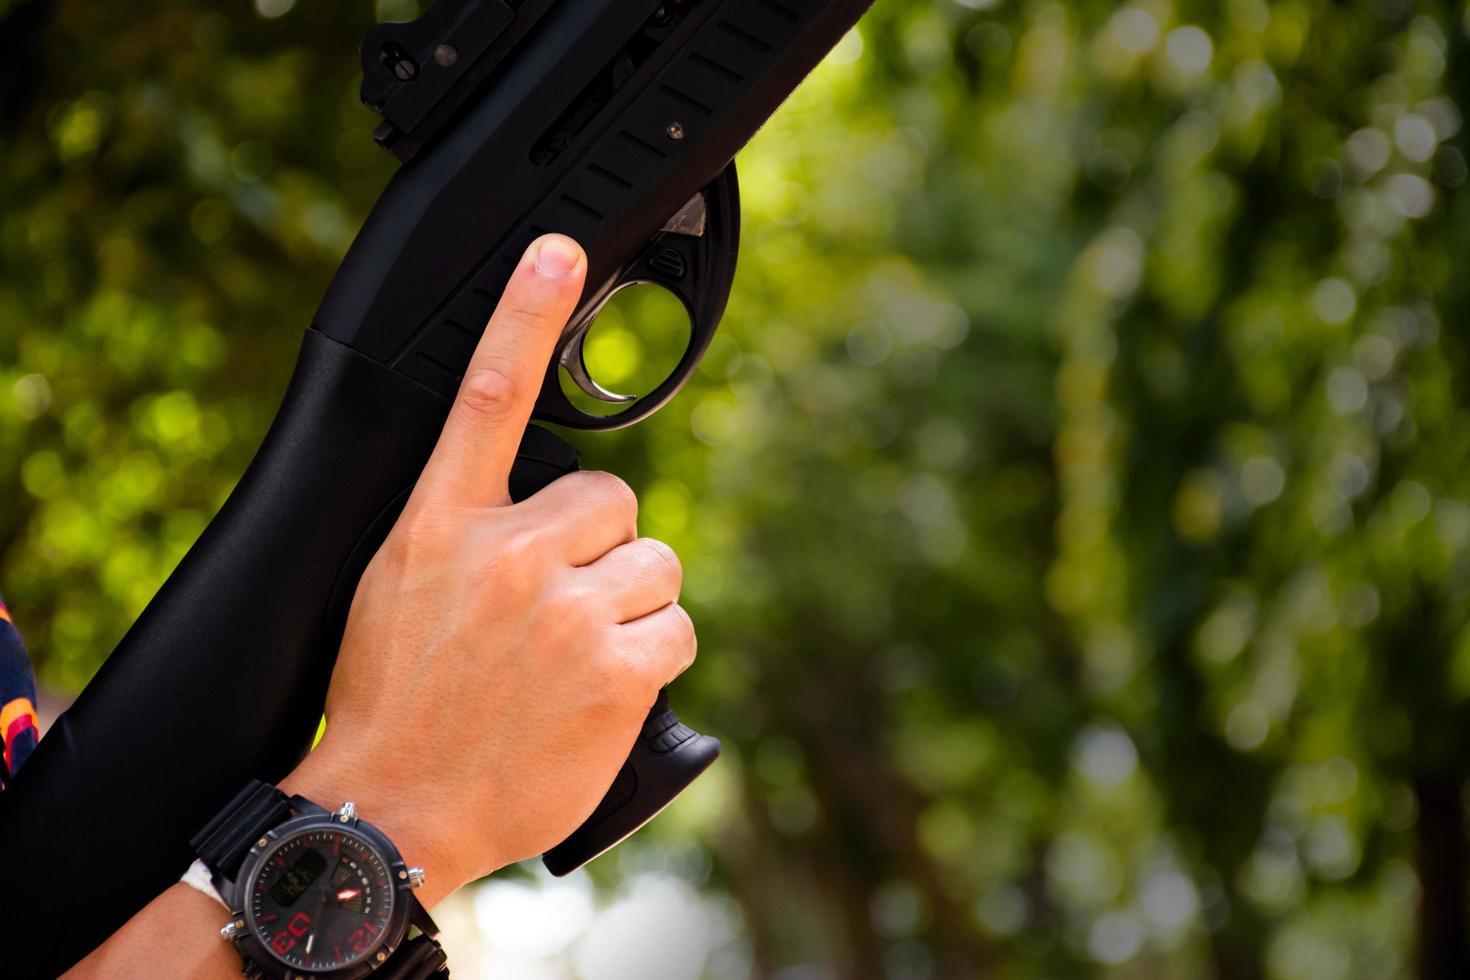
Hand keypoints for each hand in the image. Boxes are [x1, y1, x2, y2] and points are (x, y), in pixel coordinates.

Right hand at [280, 235, 696, 905]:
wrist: (393, 809)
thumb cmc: (392, 702)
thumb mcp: (396, 588)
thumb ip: (464, 529)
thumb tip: (533, 506)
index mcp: (441, 525)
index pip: (489, 398)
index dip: (525, 315)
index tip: (555, 252)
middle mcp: (507, 556)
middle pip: (615, 503)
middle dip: (601, 551)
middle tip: (559, 610)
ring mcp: (566, 611)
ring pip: (655, 566)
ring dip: (632, 605)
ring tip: (577, 658)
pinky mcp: (616, 669)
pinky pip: (677, 628)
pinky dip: (657, 655)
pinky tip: (608, 688)